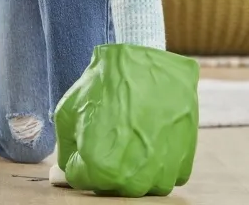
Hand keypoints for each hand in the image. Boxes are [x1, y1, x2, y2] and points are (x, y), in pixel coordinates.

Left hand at [53, 43, 199, 197]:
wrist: (147, 61)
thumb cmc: (105, 84)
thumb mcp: (68, 112)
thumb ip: (65, 149)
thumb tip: (66, 171)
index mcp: (100, 169)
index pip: (80, 179)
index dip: (79, 156)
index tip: (86, 136)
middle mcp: (133, 179)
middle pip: (110, 186)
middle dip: (104, 164)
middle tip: (110, 131)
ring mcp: (161, 173)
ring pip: (140, 186)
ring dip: (133, 166)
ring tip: (131, 132)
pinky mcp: (183, 162)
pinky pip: (166, 177)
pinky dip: (158, 162)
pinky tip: (152, 135)